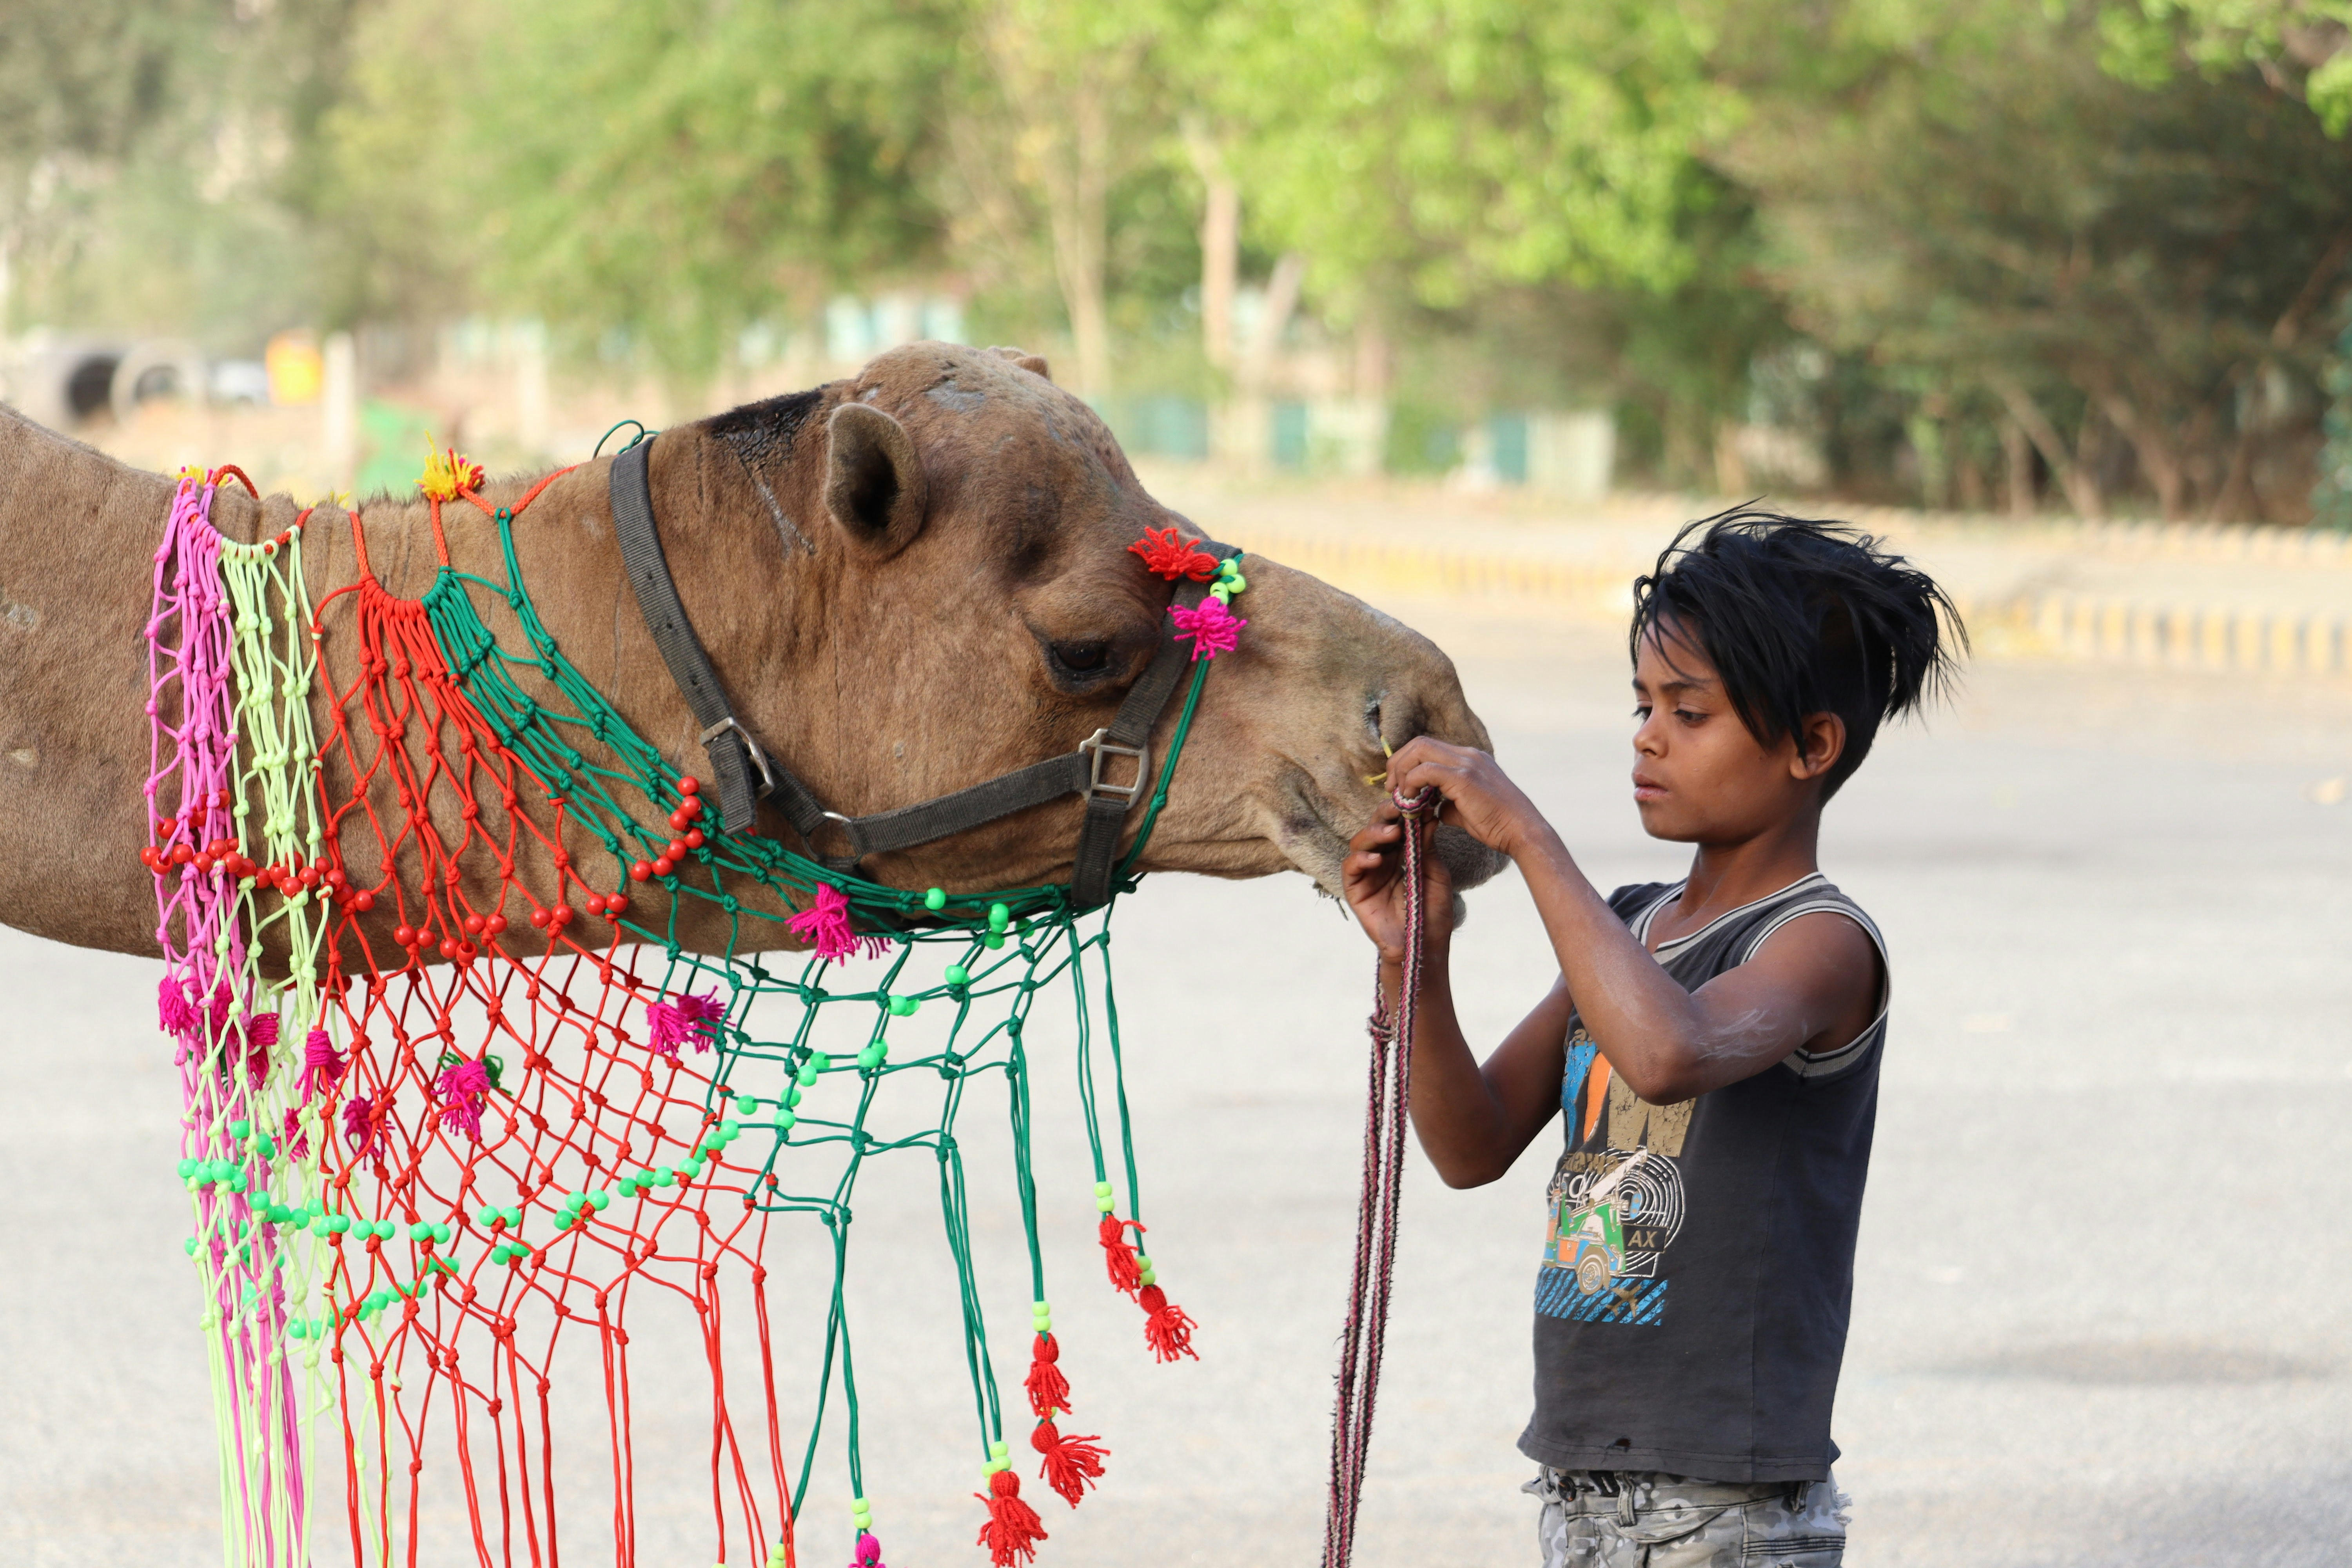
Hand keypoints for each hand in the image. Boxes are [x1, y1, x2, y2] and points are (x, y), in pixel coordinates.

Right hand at [1342, 800, 1455, 965]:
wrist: (1423, 945)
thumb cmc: (1432, 913)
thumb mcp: (1435, 875)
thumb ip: (1428, 847)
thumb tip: (1429, 817)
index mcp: (1402, 854)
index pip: (1397, 825)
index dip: (1402, 812)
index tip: (1415, 801)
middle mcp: (1382, 860)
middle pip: (1376, 828)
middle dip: (1385, 815)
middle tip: (1399, 809)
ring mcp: (1367, 873)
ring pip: (1360, 842)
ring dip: (1374, 833)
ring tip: (1392, 833)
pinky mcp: (1355, 889)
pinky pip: (1350, 867)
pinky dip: (1361, 859)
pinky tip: (1377, 859)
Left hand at [1385, 737, 1543, 859]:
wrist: (1521, 831)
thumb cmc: (1497, 825)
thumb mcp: (1466, 809)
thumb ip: (1447, 803)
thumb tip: (1429, 809)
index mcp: (1469, 758)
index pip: (1428, 747)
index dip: (1407, 762)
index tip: (1398, 786)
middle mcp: (1467, 754)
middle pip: (1419, 742)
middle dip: (1398, 763)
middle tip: (1390, 788)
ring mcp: (1466, 762)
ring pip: (1420, 750)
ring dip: (1402, 771)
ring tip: (1400, 795)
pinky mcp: (1464, 777)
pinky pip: (1426, 770)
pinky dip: (1412, 783)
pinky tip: (1412, 802)